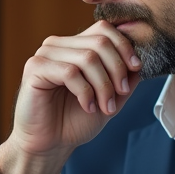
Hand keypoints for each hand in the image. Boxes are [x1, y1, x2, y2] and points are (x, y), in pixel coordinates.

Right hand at [0, 20, 140, 173]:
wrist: (50, 144)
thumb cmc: (74, 121)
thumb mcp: (110, 97)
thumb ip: (124, 78)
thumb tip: (140, 61)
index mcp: (75, 46)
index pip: (104, 29)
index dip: (124, 47)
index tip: (136, 68)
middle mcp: (59, 45)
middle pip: (100, 42)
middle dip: (117, 70)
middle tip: (121, 94)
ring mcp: (45, 55)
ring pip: (88, 58)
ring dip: (103, 86)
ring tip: (105, 107)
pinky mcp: (34, 68)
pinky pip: (70, 72)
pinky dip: (85, 92)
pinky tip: (87, 106)